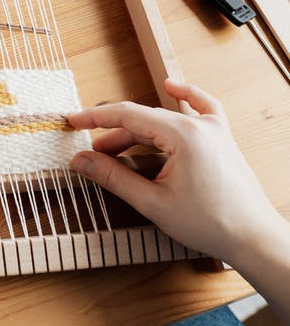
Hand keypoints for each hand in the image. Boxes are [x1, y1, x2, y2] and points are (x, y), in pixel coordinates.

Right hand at [68, 79, 285, 261]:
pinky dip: (186, 96)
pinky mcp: (222, 140)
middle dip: (112, 135)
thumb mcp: (152, 202)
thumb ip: (113, 177)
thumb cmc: (211, 223)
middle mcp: (200, 126)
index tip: (72, 122)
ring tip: (112, 149)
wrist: (253, 238)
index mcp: (183, 136)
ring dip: (136, 131)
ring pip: (164, 120)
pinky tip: (172, 87)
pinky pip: (203, 108)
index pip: (128, 115)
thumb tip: (81, 161)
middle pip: (143, 120)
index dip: (95, 118)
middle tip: (89, 153)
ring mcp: (214, 131)